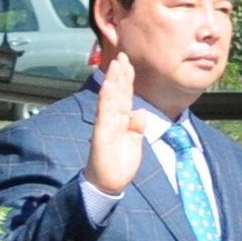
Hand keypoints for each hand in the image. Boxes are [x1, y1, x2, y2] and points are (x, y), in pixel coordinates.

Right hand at [81, 51, 146, 199]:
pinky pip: (103, 113)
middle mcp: (112, 120)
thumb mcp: (135, 144)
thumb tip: (141, 111)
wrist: (109, 184)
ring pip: (110, 98)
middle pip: (117, 93)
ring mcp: (105, 125)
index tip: (129, 64)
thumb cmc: (120, 165)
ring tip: (116, 64)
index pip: (125, 97)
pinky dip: (106, 98)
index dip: (127, 81)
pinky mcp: (101, 134)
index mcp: (122, 122)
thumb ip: (137, 128)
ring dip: (113, 80)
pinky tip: (108, 85)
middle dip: (120, 74)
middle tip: (123, 55)